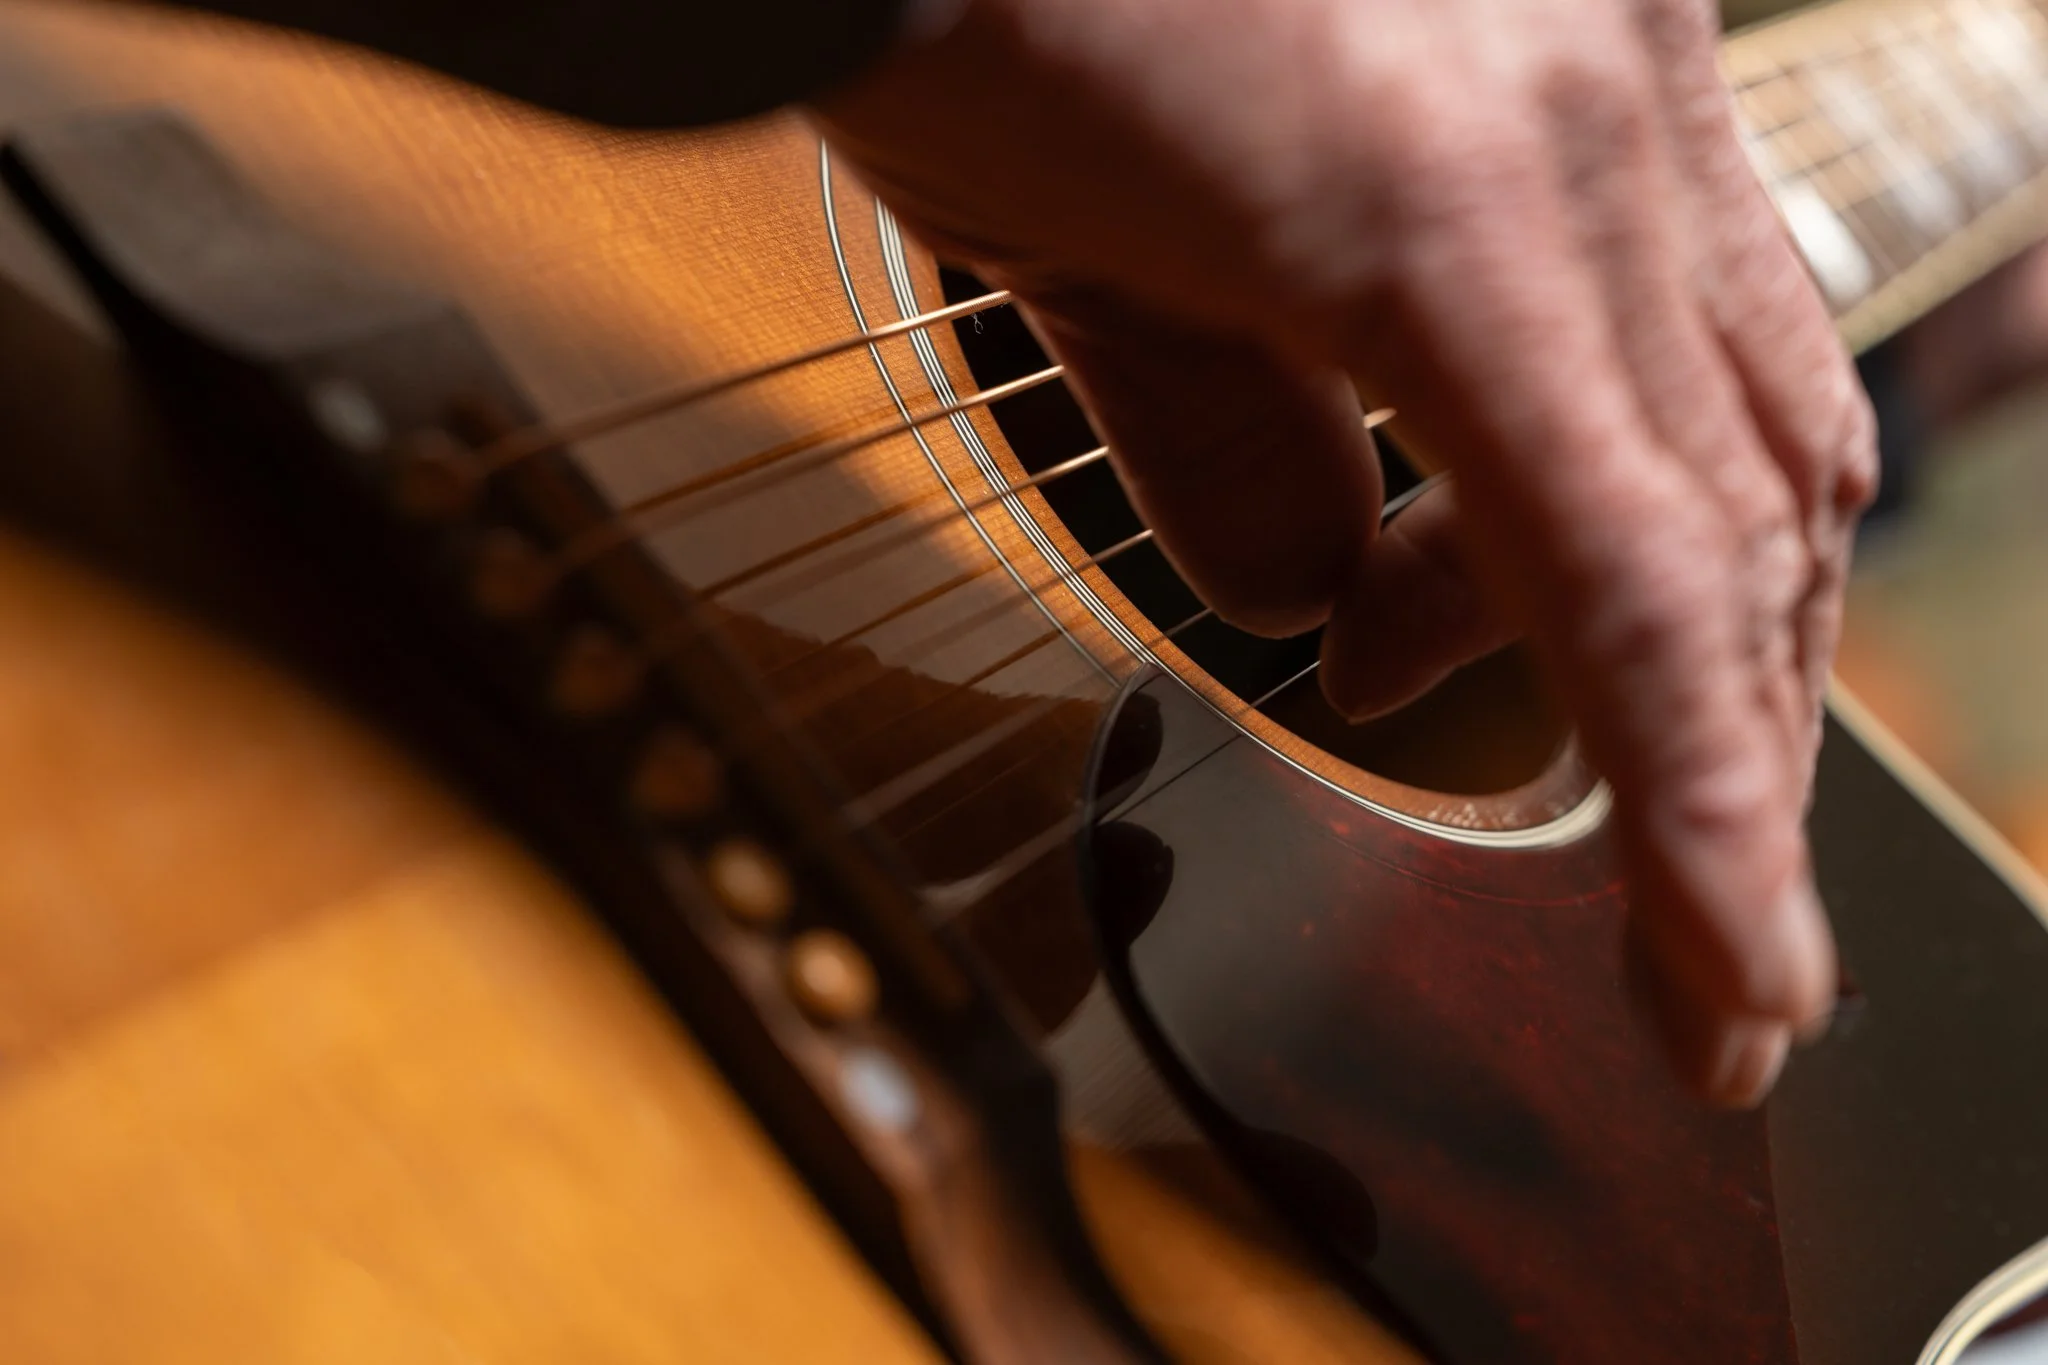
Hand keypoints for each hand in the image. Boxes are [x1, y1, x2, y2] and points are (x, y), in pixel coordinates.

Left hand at [816, 0, 1876, 1106]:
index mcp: (1436, 213)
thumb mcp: (1051, 259)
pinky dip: (1618, 423)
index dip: (1704, 826)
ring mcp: (1617, 45)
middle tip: (1578, 868)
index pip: (1637, 588)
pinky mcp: (1600, 12)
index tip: (1732, 995)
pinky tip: (1469, 474)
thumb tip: (1329, 599)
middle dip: (1688, 729)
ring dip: (1646, 576)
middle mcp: (1584, 117)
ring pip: (1745, 391)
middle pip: (1740, 508)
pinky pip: (1686, 272)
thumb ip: (1222, 457)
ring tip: (1424, 641)